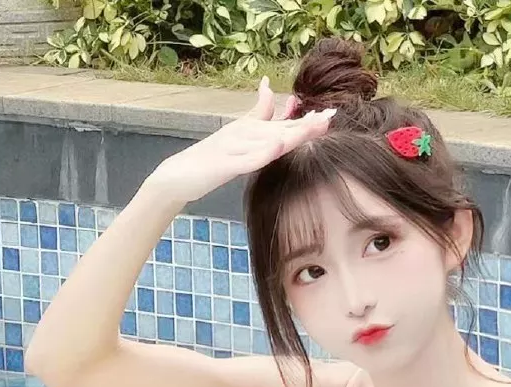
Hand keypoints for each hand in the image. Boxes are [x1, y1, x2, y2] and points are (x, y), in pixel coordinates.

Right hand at [144, 76, 334, 205]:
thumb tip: (269, 87)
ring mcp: (235, 148)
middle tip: (330, 117)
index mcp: (250, 131)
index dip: (307, 121)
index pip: (284, 125)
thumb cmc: (211, 159)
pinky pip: (247, 159)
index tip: (331, 115)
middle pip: (281, 129)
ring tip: (313, 127)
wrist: (179, 175)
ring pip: (268, 140)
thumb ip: (256, 115)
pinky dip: (263, 152)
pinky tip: (277, 145)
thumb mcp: (237, 136)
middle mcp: (245, 134)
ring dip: (291, 134)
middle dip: (307, 125)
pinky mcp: (225, 164)